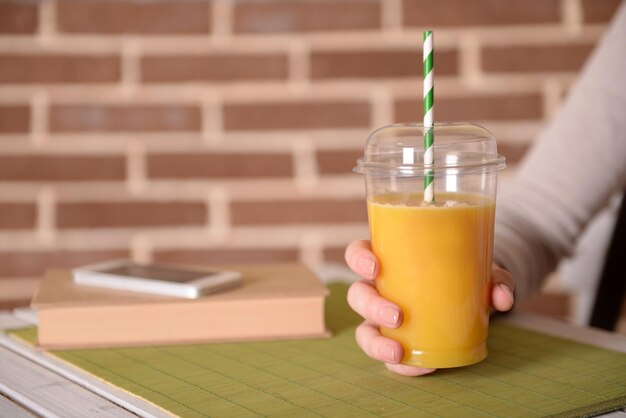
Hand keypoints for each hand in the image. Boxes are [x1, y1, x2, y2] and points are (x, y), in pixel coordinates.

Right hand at [344, 239, 514, 375]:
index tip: (375, 266)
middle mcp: (380, 289)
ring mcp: (384, 319)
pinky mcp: (398, 343)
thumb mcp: (484, 271)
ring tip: (397, 351)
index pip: (359, 253)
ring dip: (375, 342)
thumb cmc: (467, 275)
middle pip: (358, 294)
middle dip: (371, 306)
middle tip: (397, 316)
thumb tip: (501, 296)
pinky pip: (389, 357)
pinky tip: (420, 367)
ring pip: (364, 330)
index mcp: (390, 260)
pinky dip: (401, 365)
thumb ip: (496, 279)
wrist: (475, 300)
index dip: (359, 259)